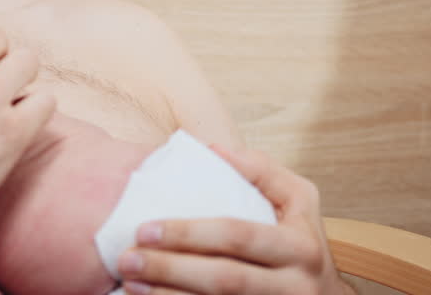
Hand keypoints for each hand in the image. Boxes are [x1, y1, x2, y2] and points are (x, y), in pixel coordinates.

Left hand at [116, 146, 351, 294]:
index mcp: (300, 246)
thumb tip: (209, 149)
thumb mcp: (299, 200)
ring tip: (130, 284)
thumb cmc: (302, 241)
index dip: (189, 232)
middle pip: (224, 279)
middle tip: (128, 258)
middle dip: (170, 268)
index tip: (145, 228)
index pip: (237, 236)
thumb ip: (259, 170)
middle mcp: (292, 285)